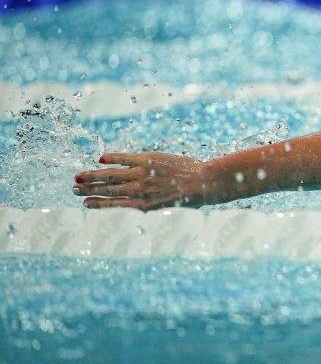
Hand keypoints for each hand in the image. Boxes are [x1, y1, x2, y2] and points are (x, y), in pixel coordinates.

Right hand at [73, 152, 209, 210]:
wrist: (203, 182)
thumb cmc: (191, 197)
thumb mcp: (168, 205)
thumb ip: (151, 203)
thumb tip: (140, 205)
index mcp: (143, 205)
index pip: (114, 204)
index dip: (97, 203)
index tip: (84, 202)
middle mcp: (138, 191)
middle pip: (107, 189)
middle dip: (88, 190)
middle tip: (73, 189)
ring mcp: (141, 175)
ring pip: (110, 175)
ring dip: (92, 176)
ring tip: (78, 177)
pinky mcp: (147, 160)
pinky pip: (124, 158)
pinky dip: (112, 158)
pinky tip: (101, 159)